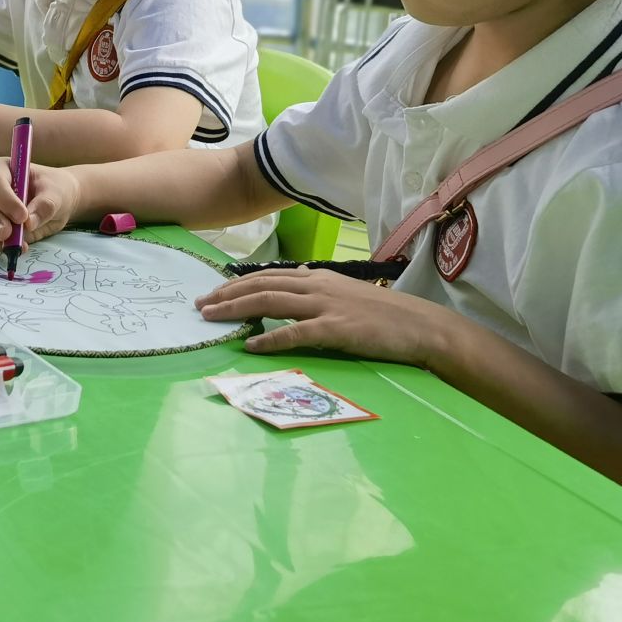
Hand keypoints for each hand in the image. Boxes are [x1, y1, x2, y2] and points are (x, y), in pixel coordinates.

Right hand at [0, 157, 80, 251]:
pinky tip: (17, 246)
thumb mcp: (56, 194)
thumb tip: (28, 223)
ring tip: (17, 244)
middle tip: (9, 234)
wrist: (59, 203)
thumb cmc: (56, 189)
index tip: (22, 217)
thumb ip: (44, 206)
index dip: (5, 200)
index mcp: (3, 168)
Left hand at [194, 268, 452, 365]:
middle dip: (226, 295)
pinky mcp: (336, 329)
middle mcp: (316, 286)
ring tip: (212, 319)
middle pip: (260, 285)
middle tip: (200, 306)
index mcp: (317, 277)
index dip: (236, 284)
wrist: (421, 326)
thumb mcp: (346, 292)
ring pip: (270, 302)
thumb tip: (295, 277)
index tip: (212, 293)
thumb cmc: (384, 314)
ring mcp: (326, 306)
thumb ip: (318, 287)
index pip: (267, 276)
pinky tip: (250, 344)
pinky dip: (270, 338)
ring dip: (236, 310)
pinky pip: (295, 333)